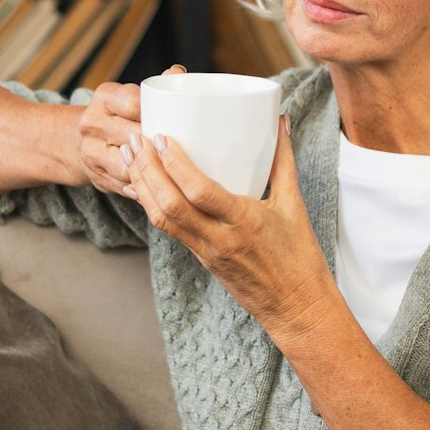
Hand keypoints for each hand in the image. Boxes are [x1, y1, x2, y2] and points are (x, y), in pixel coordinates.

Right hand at [73, 64, 184, 197]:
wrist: (77, 142)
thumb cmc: (118, 116)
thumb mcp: (130, 96)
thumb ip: (156, 87)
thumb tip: (178, 73)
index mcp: (104, 97)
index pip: (136, 104)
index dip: (157, 114)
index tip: (175, 120)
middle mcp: (92, 123)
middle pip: (135, 136)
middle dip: (159, 144)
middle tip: (185, 149)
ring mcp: (90, 152)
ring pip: (130, 166)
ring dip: (154, 170)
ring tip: (177, 171)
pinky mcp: (96, 176)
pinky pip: (126, 186)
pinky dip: (145, 188)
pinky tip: (162, 188)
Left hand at [126, 113, 334, 332]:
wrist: (295, 307)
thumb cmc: (300, 258)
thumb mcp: (295, 206)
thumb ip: (283, 161)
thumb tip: (281, 122)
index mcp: (245, 222)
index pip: (200, 192)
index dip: (175, 164)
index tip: (162, 137)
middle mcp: (220, 238)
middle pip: (169, 204)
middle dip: (146, 170)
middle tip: (135, 140)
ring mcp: (206, 251)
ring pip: (161, 219)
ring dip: (141, 186)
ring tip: (130, 157)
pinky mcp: (199, 258)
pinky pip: (168, 230)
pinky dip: (150, 206)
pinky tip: (140, 187)